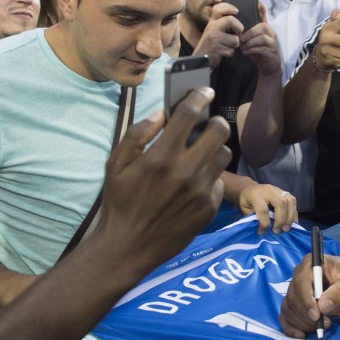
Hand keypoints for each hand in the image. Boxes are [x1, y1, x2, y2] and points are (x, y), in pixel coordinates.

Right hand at [97, 87, 230, 268]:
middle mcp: (184, 172)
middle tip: (207, 123)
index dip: (198, 96)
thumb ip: (137, 135)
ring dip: (214, 149)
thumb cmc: (119, 203)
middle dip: (214, 121)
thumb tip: (160, 114)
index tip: (203, 90)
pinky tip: (195, 182)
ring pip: (224, 154)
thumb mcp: (115, 166)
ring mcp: (200, 191)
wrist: (128, 248)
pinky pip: (219, 181)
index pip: (188, 114)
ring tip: (201, 153)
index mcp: (160, 157)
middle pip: (219, 130)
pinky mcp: (208, 208)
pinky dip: (210, 177)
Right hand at [193, 2, 242, 68]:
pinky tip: (222, 53)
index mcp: (212, 22)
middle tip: (238, 33)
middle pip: (230, 20)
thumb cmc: (210, 45)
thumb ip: (222, 24)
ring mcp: (214, 38)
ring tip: (226, 46)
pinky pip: (231, 51)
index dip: (229, 7)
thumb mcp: (213, 31)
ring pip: (235, 40)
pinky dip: (229, 54)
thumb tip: (237, 18)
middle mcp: (212, 28)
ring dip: (234, 46)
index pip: (218, 9)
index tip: (236, 11)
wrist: (199, 60)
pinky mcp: (216, 49)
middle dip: (239, 28)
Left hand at [236, 183, 296, 234]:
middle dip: (281, 220)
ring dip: (290, 217)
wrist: (249, 189)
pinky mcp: (284, 192)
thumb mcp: (245, 210)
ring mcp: (278, 190)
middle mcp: (269, 190)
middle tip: (278, 231)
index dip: (264, 223)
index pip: (263, 209)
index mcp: (256, 194)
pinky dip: (294, 214)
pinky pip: (293, 202)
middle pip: (281, 203)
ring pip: (290, 201)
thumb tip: (264, 230)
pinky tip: (292, 223)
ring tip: (286, 228)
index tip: (262, 232)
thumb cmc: (246, 201)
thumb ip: (254, 218)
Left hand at [239, 4, 280, 76]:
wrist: (267, 66)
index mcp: (265, 28)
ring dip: (250, 42)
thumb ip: (246, 34)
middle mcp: (271, 33)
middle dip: (250, 32)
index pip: (264, 16)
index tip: (259, 3)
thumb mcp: (251, 41)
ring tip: (243, 47)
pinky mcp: (272, 51)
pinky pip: (261, 48)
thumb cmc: (257, 51)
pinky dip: (251, 50)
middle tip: (241, 38)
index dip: (262, 10)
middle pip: (263, 26)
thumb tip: (234, 27)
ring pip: (262, 38)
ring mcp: (273, 42)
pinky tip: (246, 52)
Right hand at [279, 253, 339, 337]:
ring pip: (288, 309)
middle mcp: (299, 276)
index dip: (306, 300)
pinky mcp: (297, 305)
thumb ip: (338, 292)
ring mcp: (296, 291)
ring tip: (321, 327)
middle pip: (292, 298)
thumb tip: (322, 307)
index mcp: (311, 264)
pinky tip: (301, 335)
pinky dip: (291, 327)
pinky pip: (286, 316)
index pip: (300, 282)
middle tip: (326, 323)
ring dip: (302, 323)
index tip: (316, 315)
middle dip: (306, 315)